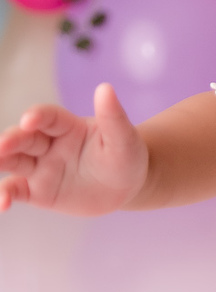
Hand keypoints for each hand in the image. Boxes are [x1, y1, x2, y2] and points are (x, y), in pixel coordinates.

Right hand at [0, 83, 148, 215]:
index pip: (48, 117)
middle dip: (11, 140)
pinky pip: (16, 190)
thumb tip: (105, 88)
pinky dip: (4, 195)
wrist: (126, 186)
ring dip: (0, 161)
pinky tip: (1, 203)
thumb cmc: (126, 156)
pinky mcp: (37, 191)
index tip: (30, 119)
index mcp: (68, 126)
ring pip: (13, 161)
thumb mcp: (124, 139)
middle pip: (24, 138)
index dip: (37, 116)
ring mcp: (41, 167)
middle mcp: (49, 144)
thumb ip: (113, 116)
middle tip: (2, 146)